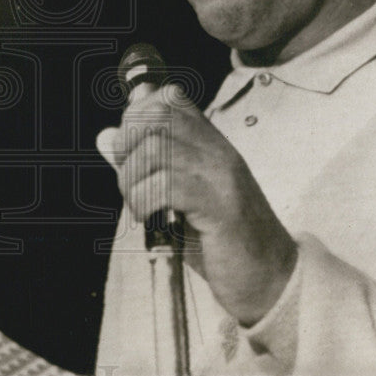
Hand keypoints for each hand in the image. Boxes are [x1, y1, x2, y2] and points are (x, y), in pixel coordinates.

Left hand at [97, 84, 296, 324]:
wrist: (269, 276)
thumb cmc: (220, 239)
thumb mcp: (178, 197)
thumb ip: (144, 165)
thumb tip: (106, 137)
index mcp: (210, 144)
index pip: (168, 99)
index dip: (136, 119)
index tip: (129, 154)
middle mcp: (217, 151)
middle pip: (157, 116)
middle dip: (128, 147)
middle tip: (131, 182)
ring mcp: (220, 175)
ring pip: (155, 150)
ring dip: (132, 181)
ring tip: (140, 206)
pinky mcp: (219, 206)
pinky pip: (166, 185)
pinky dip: (144, 201)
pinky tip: (149, 218)